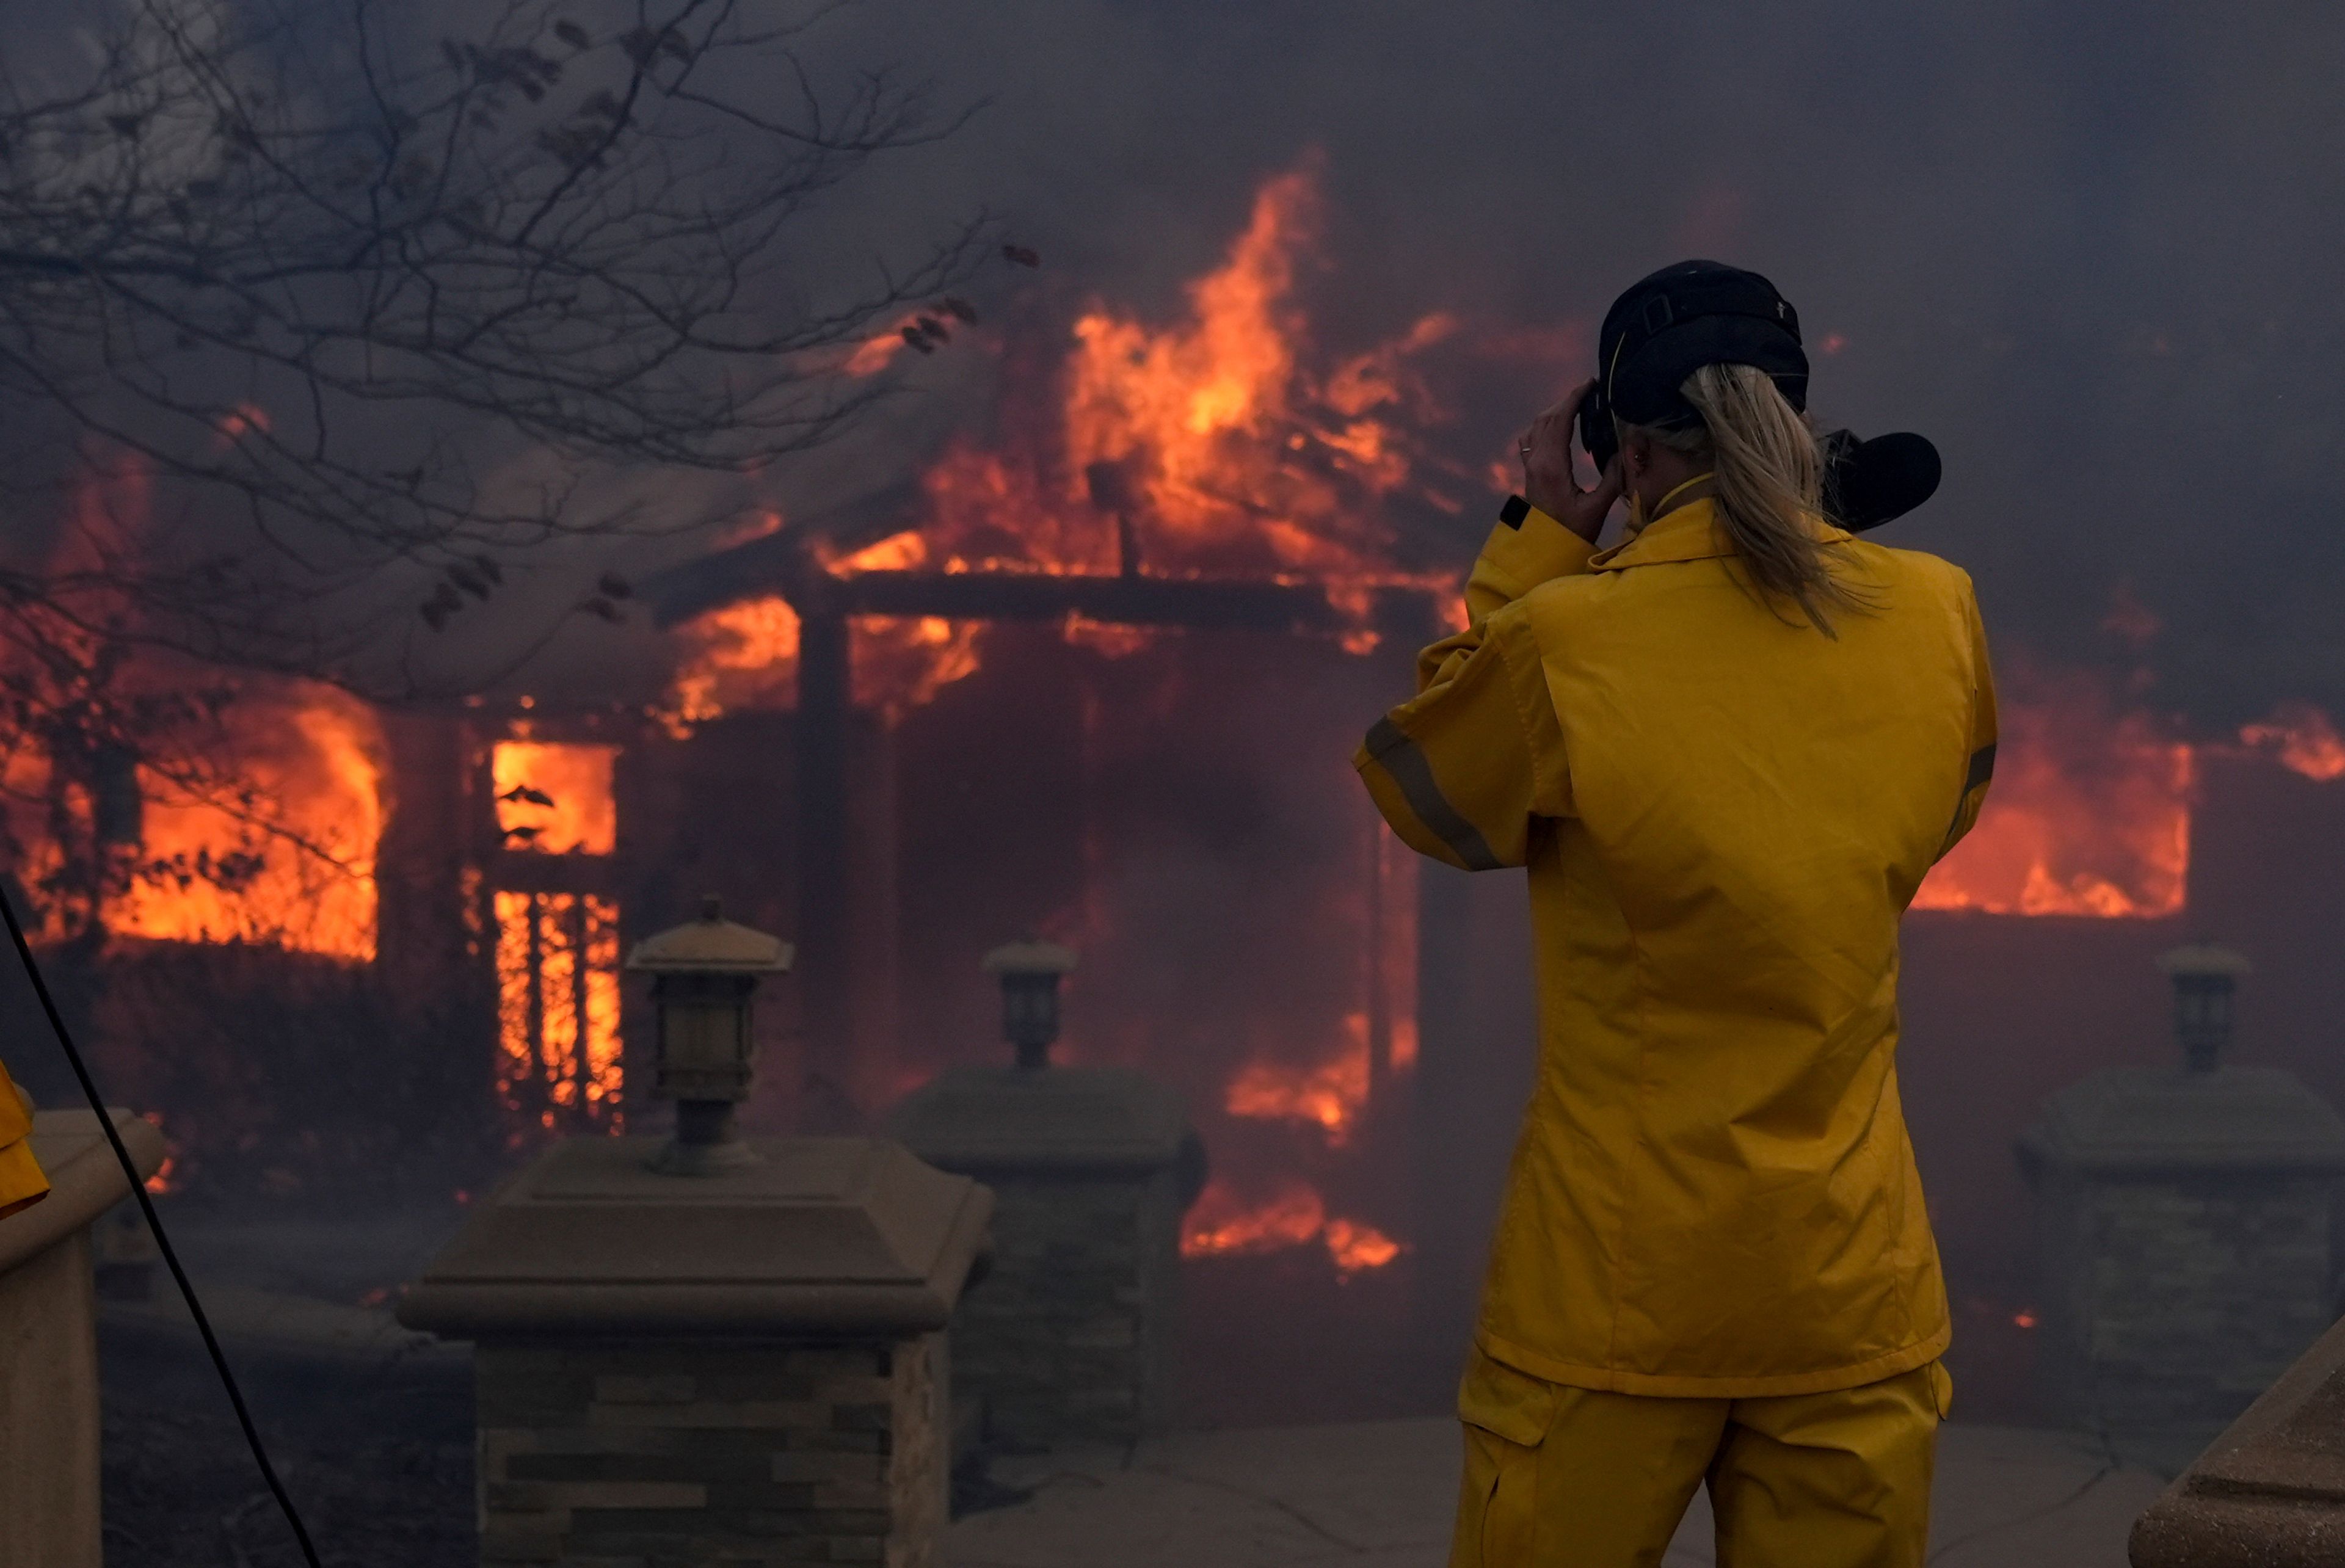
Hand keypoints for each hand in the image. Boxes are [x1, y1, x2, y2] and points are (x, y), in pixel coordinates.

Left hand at [1519, 379, 1622, 543]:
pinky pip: (1531, 438)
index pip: (1560, 421)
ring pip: (1537, 426)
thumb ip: (1613, 477)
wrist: (1543, 550)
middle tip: (1589, 390)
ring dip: (1555, 410)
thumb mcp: (1597, 507)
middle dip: (1567, 400)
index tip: (1590, 383)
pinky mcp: (1529, 472)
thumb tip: (1626, 449)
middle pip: (1548, 418)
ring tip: (1577, 404)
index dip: (1575, 398)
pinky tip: (1555, 425)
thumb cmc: (1571, 532)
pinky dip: (1544, 424)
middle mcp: (1536, 461)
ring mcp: (1529, 466)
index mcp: (1552, 465)